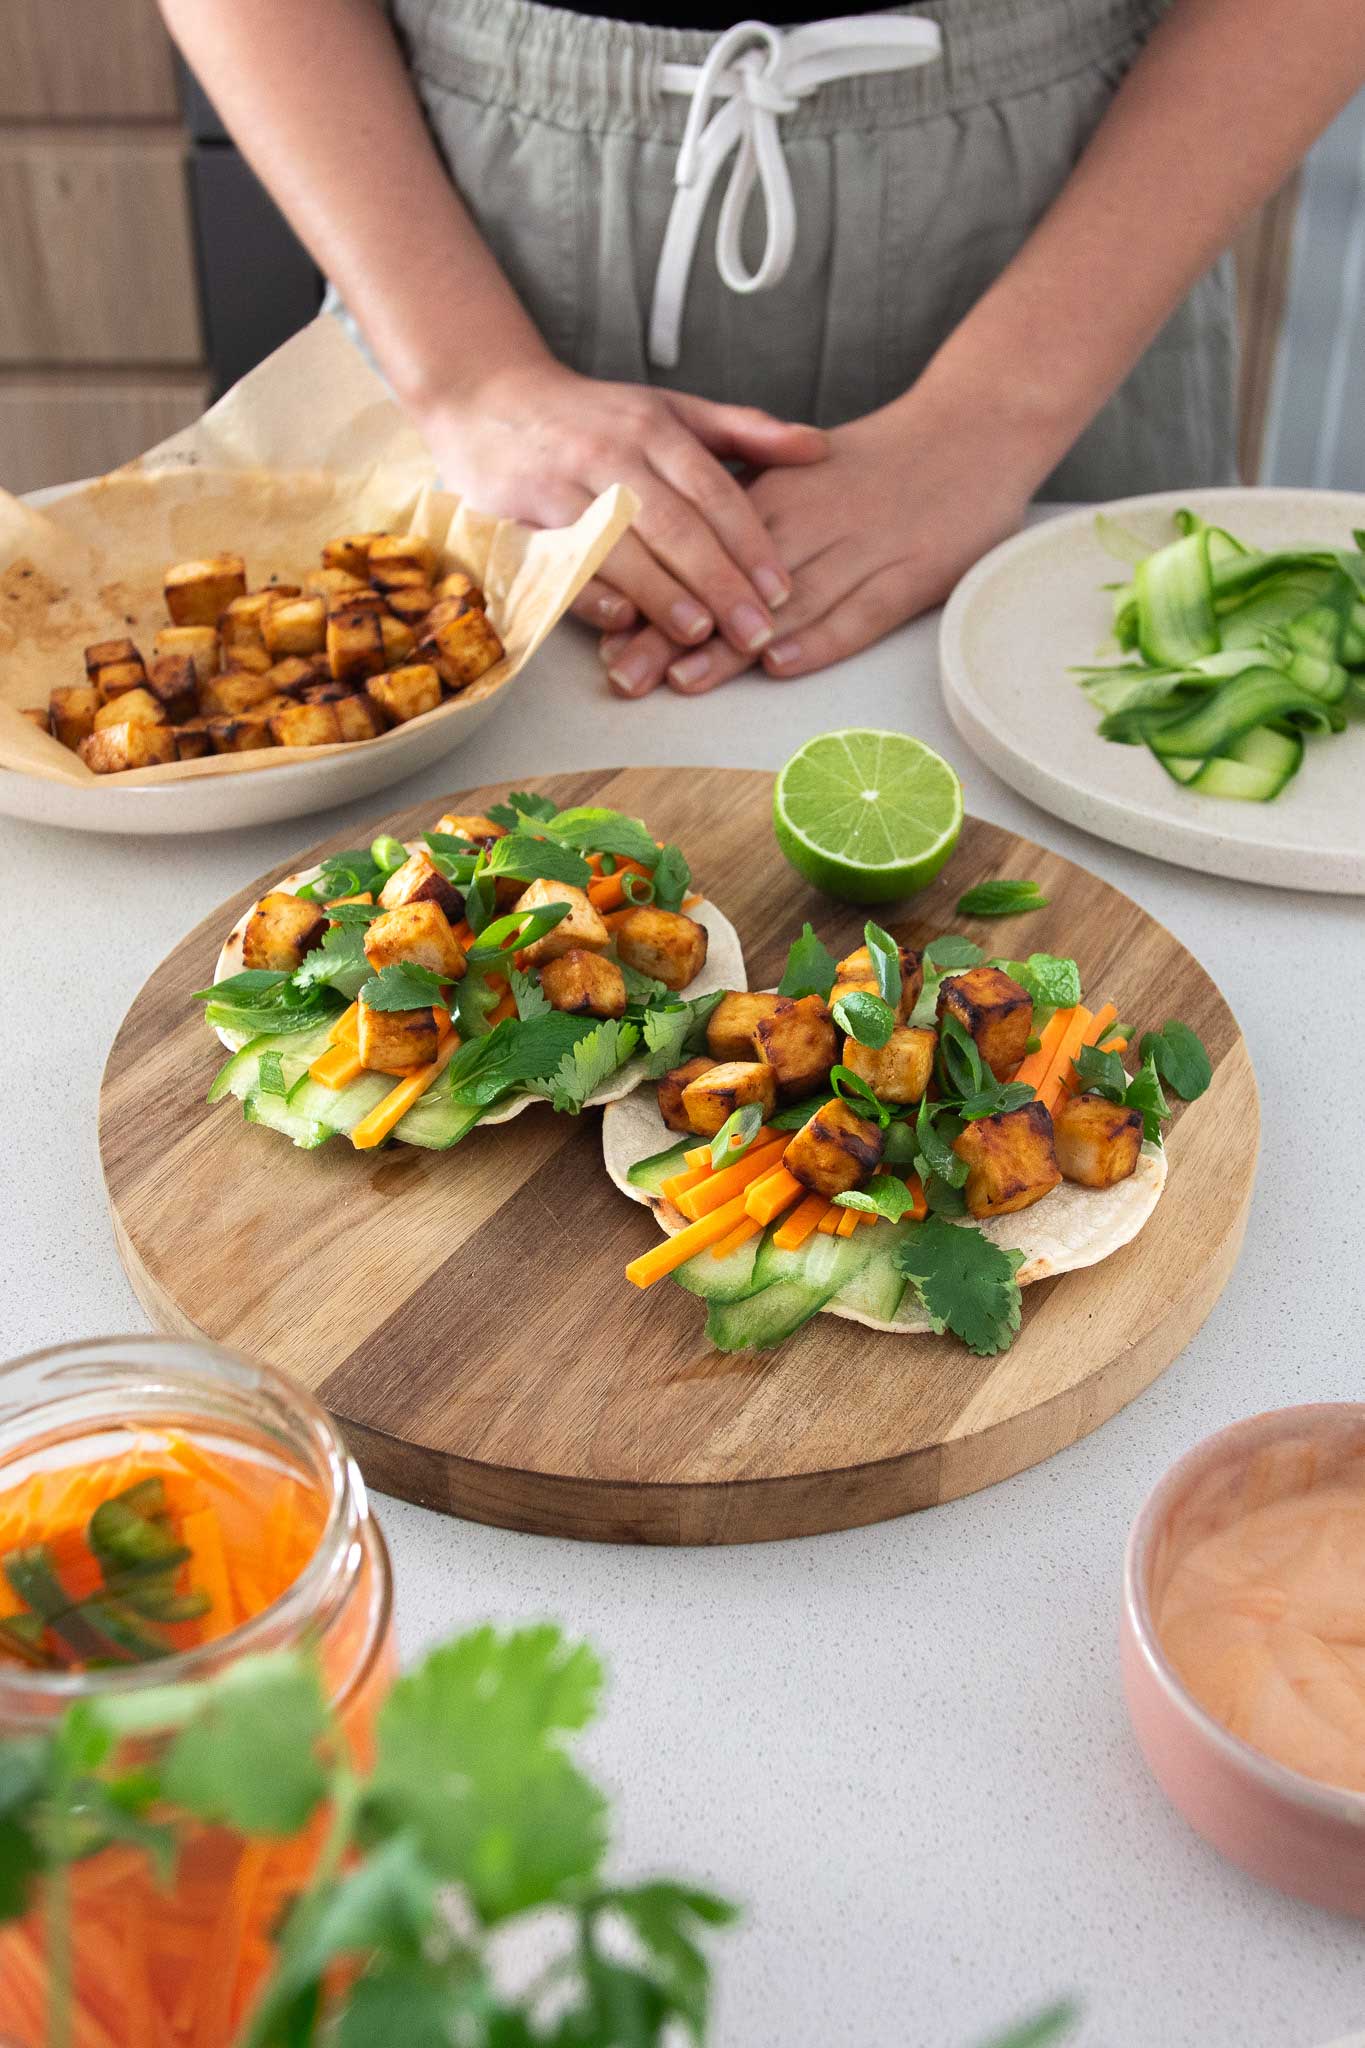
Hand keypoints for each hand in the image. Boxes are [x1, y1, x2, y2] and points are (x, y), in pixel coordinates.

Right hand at [419, 357, 825, 653]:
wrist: (485, 399)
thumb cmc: (594, 418)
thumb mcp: (670, 410)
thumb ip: (743, 432)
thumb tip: (819, 448)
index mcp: (652, 427)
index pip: (712, 490)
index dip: (749, 542)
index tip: (781, 589)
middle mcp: (607, 454)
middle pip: (672, 522)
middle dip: (717, 580)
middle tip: (755, 631)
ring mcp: (557, 486)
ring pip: (617, 543)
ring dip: (659, 591)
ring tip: (699, 633)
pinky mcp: (513, 516)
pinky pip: (552, 559)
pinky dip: (585, 589)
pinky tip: (620, 620)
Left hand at [598, 385, 1048, 695]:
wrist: (979, 425)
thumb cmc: (885, 460)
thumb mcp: (804, 470)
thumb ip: (746, 506)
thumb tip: (675, 547)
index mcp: (780, 492)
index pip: (702, 549)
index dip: (655, 593)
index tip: (606, 632)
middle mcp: (813, 519)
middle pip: (729, 582)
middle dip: (672, 630)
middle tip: (623, 673)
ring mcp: (864, 546)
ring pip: (786, 603)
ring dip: (732, 647)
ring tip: (682, 681)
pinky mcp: (912, 573)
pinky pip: (860, 611)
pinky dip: (821, 638)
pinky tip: (781, 665)